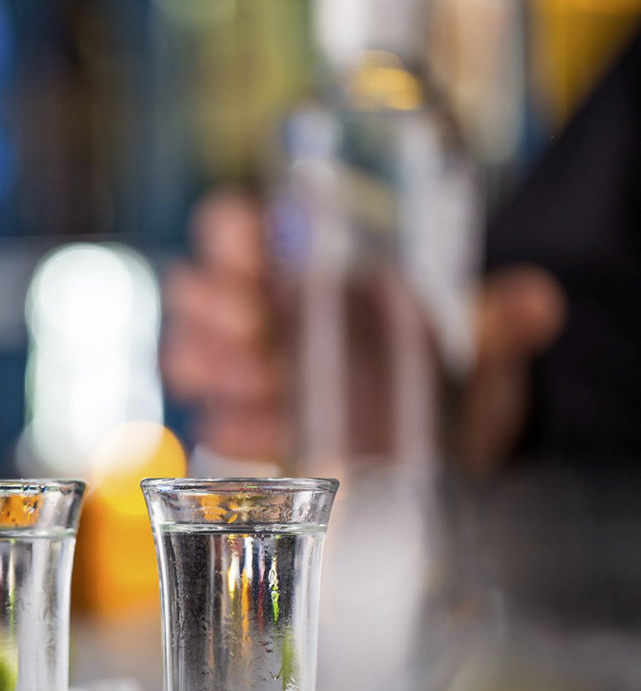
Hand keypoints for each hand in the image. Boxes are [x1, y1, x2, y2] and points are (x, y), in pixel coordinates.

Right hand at [162, 193, 566, 471]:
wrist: (423, 427)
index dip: (228, 236)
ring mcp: (236, 368)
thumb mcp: (467, 333)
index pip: (230, 227)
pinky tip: (270, 432)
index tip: (251, 253)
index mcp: (293, 263)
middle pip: (191, 290)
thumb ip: (496, 317)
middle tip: (259, 331)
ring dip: (213, 367)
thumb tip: (537, 304)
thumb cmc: (426, 355)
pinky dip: (235, 425)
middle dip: (216, 309)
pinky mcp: (240, 423)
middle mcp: (252, 309)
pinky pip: (212, 421)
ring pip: (185, 354)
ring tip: (266, 385)